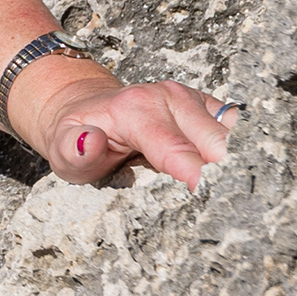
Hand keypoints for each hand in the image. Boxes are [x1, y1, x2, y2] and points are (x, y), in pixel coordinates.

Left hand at [18, 61, 237, 185]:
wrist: (87, 108)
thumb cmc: (78, 135)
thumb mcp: (62, 150)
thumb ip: (75, 150)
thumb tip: (92, 140)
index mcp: (136, 109)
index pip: (177, 147)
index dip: (193, 175)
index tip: (202, 195)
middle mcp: (168, 97)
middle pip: (215, 143)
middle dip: (218, 173)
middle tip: (212, 198)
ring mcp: (190, 98)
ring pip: (231, 135)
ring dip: (228, 163)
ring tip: (216, 186)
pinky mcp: (205, 103)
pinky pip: (234, 127)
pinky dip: (233, 149)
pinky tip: (219, 168)